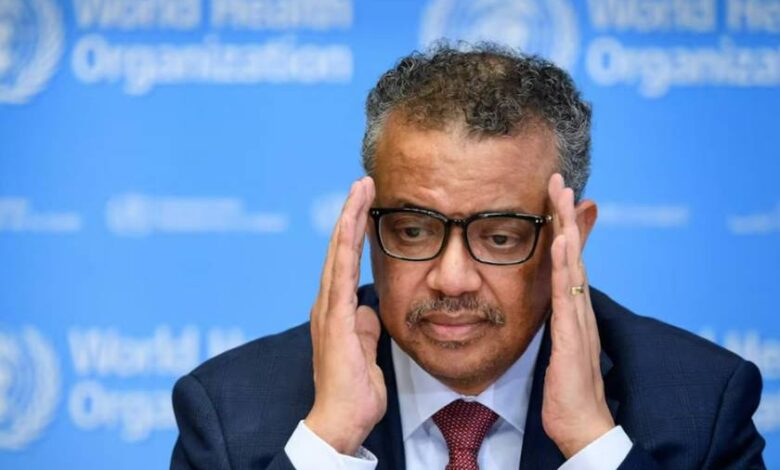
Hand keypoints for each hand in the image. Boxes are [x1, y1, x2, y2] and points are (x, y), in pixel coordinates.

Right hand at [304, 177, 386, 454]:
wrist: (341, 420)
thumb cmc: (354, 390)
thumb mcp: (367, 350)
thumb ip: (365, 326)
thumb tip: (369, 309)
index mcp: (337, 311)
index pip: (346, 261)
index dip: (355, 231)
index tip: (368, 204)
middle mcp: (328, 304)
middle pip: (339, 249)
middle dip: (351, 213)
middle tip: (364, 182)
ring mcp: (328, 310)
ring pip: (338, 254)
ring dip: (349, 219)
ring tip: (360, 189)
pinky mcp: (334, 319)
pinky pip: (340, 274)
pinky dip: (345, 246)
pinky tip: (352, 223)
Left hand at [542, 173, 613, 457]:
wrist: (580, 424)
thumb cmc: (566, 389)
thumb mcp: (557, 345)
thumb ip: (555, 321)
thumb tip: (549, 302)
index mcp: (572, 308)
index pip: (566, 259)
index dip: (561, 226)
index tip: (552, 195)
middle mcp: (579, 307)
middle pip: (572, 252)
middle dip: (565, 215)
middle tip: (558, 180)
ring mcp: (579, 319)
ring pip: (572, 265)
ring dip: (566, 229)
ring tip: (561, 197)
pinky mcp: (573, 336)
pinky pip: (568, 294)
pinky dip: (564, 266)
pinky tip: (559, 242)